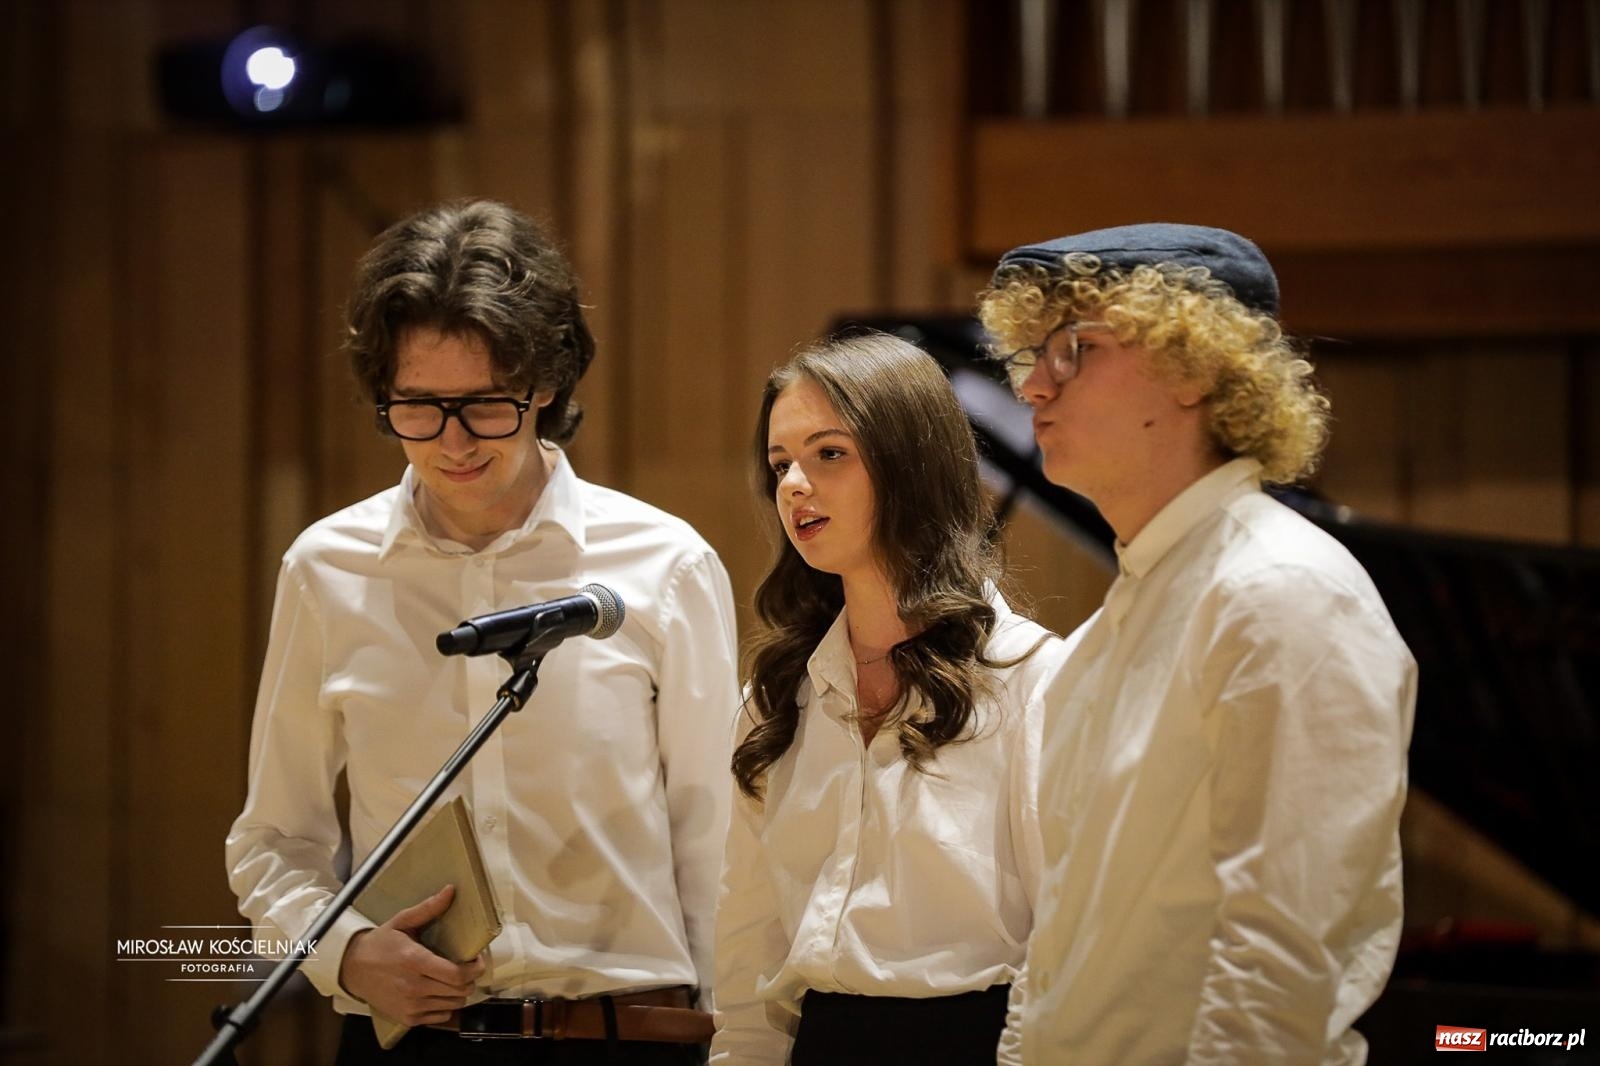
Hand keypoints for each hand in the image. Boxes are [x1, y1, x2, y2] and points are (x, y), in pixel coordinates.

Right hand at [338, 884, 486, 1026]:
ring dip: (459, 992)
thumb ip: (428, 908)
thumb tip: (450, 890)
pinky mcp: (407, 1018)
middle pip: (460, 990)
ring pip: (454, 1004)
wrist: (352, 969)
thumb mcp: (401, 921)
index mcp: (414, 961)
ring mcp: (410, 1005)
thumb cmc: (379, 944)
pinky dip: (446, 1005)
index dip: (475, 968)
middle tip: (466, 967)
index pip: (457, 974)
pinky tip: (438, 992)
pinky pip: (441, 1016)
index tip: (477, 960)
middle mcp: (413, 986)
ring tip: (452, 978)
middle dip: (470, 978)